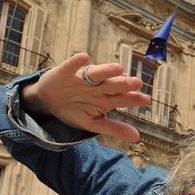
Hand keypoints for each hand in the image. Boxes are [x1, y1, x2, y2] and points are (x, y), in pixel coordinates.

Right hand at [20, 52, 150, 142]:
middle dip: (123, 84)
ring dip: (106, 71)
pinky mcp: (64, 73)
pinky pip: (71, 66)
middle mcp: (96, 87)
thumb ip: (114, 128)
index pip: (122, 99)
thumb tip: (137, 137)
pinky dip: (76, 62)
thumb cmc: (75, 110)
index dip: (133, 99)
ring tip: (118, 69)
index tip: (146, 99)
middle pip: (112, 85)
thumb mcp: (93, 123)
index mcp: (105, 99)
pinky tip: (84, 57)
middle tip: (137, 83)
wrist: (48, 102)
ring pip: (96, 74)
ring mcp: (81, 79)